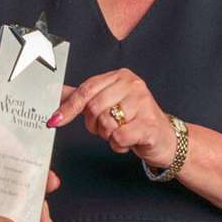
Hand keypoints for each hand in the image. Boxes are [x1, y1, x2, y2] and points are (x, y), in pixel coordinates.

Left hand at [50, 70, 176, 169]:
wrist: (165, 138)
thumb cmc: (134, 120)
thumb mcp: (108, 103)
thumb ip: (83, 97)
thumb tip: (55, 91)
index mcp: (120, 76)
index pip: (87, 89)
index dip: (69, 106)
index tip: (55, 120)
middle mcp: (133, 85)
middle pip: (94, 108)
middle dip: (94, 125)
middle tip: (106, 129)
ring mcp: (144, 103)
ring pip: (106, 123)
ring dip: (107, 136)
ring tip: (120, 133)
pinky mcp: (149, 124)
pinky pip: (119, 137)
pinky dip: (119, 145)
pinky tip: (128, 141)